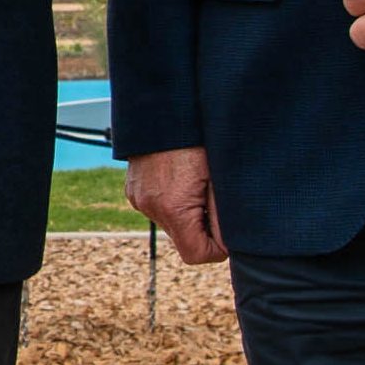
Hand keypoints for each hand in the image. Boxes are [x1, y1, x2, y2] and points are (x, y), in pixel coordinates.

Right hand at [126, 148, 225, 263]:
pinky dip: (173, 202)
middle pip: (183, 239)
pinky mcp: (133, 190)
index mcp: (173, 208)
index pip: (195, 255)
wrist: (162, 109)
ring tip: (197, 185)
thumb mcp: (218, 178)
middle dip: (202, 228)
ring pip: (172, 223)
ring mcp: (139, 199)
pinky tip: (181, 180)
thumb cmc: (197, 139)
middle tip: (214, 201)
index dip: (216, 250)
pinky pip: (158, 208)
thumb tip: (230, 244)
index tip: (227, 234)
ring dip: (187, 214)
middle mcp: (151, 208)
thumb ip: (223, 216)